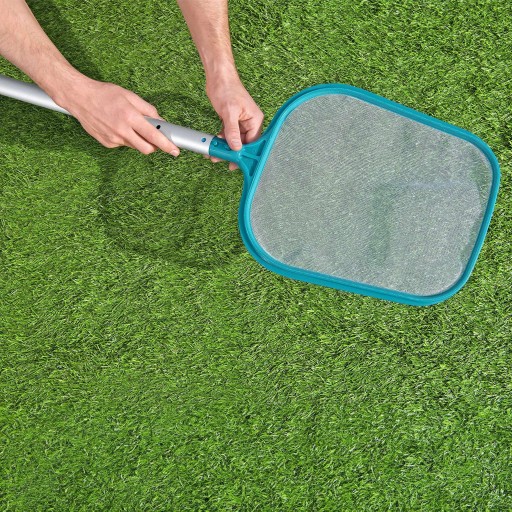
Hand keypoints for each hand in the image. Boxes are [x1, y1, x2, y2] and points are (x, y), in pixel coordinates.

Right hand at [55, 75, 179, 155]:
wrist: (79, 97)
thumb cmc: (104, 94)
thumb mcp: (130, 96)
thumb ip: (148, 109)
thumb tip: (160, 121)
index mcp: (130, 117)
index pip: (154, 136)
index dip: (167, 145)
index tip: (175, 150)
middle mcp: (122, 131)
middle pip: (146, 149)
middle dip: (154, 147)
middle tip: (155, 139)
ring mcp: (113, 139)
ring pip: (135, 146)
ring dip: (138, 139)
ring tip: (128, 124)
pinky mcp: (107, 143)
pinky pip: (123, 144)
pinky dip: (125, 138)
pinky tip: (116, 126)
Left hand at [206, 75, 263, 169]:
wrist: (218, 76)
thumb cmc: (227, 88)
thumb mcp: (229, 112)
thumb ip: (233, 131)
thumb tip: (236, 147)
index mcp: (255, 119)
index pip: (253, 142)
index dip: (244, 153)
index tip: (236, 162)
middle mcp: (250, 122)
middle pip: (244, 143)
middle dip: (232, 152)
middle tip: (223, 159)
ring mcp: (241, 122)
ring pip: (235, 140)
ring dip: (225, 147)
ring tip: (215, 153)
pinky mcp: (232, 121)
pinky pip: (229, 135)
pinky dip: (222, 140)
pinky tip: (215, 144)